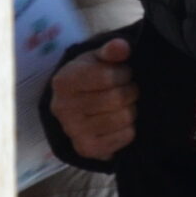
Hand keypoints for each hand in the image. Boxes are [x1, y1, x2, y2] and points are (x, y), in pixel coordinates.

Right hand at [51, 37, 137, 160]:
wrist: (75, 106)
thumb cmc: (91, 77)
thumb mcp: (97, 58)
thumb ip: (110, 50)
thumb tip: (122, 47)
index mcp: (65, 82)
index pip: (108, 77)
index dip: (123, 73)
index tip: (123, 72)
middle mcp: (64, 108)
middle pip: (118, 99)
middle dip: (130, 90)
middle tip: (126, 88)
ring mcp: (74, 131)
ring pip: (124, 118)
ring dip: (131, 108)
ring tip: (123, 104)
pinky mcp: (87, 149)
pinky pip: (125, 136)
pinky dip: (129, 127)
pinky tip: (119, 121)